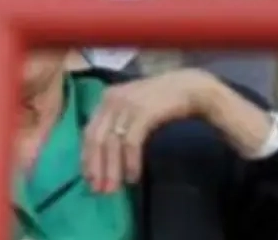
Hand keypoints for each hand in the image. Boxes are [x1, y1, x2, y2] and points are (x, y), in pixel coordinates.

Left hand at [81, 69, 218, 192]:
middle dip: (97, 167)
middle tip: (99, 190)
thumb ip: (117, 123)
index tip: (88, 178)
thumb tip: (104, 154)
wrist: (191, 87)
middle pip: (97, 139)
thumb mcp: (133, 108)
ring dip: (112, 169)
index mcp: (106, 98)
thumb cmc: (162, 101)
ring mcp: (127, 105)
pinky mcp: (143, 112)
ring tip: (114, 188)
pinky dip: (130, 162)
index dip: (87, 157)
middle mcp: (112, 100)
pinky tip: (133, 177)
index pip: (88, 131)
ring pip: (111, 143)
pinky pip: (131, 142)